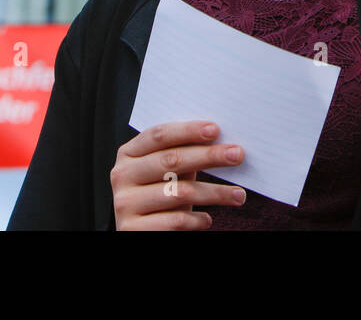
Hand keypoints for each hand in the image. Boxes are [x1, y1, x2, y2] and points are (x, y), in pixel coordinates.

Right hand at [111, 120, 246, 229]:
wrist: (143, 231)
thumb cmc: (161, 193)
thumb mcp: (167, 172)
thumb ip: (183, 153)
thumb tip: (221, 140)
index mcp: (128, 153)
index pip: (159, 135)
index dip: (188, 131)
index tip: (216, 130)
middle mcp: (121, 175)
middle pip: (170, 160)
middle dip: (209, 156)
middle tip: (237, 155)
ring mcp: (125, 203)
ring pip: (179, 192)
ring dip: (215, 193)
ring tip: (238, 195)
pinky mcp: (133, 229)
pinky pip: (175, 221)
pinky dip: (197, 220)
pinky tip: (207, 219)